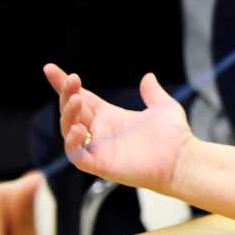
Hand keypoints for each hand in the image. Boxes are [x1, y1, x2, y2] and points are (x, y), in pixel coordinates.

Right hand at [43, 64, 193, 192]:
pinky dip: (72, 143)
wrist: (184, 161)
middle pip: (73, 111)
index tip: (50, 69)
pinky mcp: (101, 165)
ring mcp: (99, 149)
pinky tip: (76, 129)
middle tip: (72, 80)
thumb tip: (148, 76)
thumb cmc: (175, 138)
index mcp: (111, 117)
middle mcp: (101, 132)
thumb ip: (152, 93)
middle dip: (67, 94)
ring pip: (69, 131)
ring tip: (76, 99)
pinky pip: (77, 156)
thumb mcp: (163, 108)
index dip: (64, 85)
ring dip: (68, 114)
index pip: (82, 98)